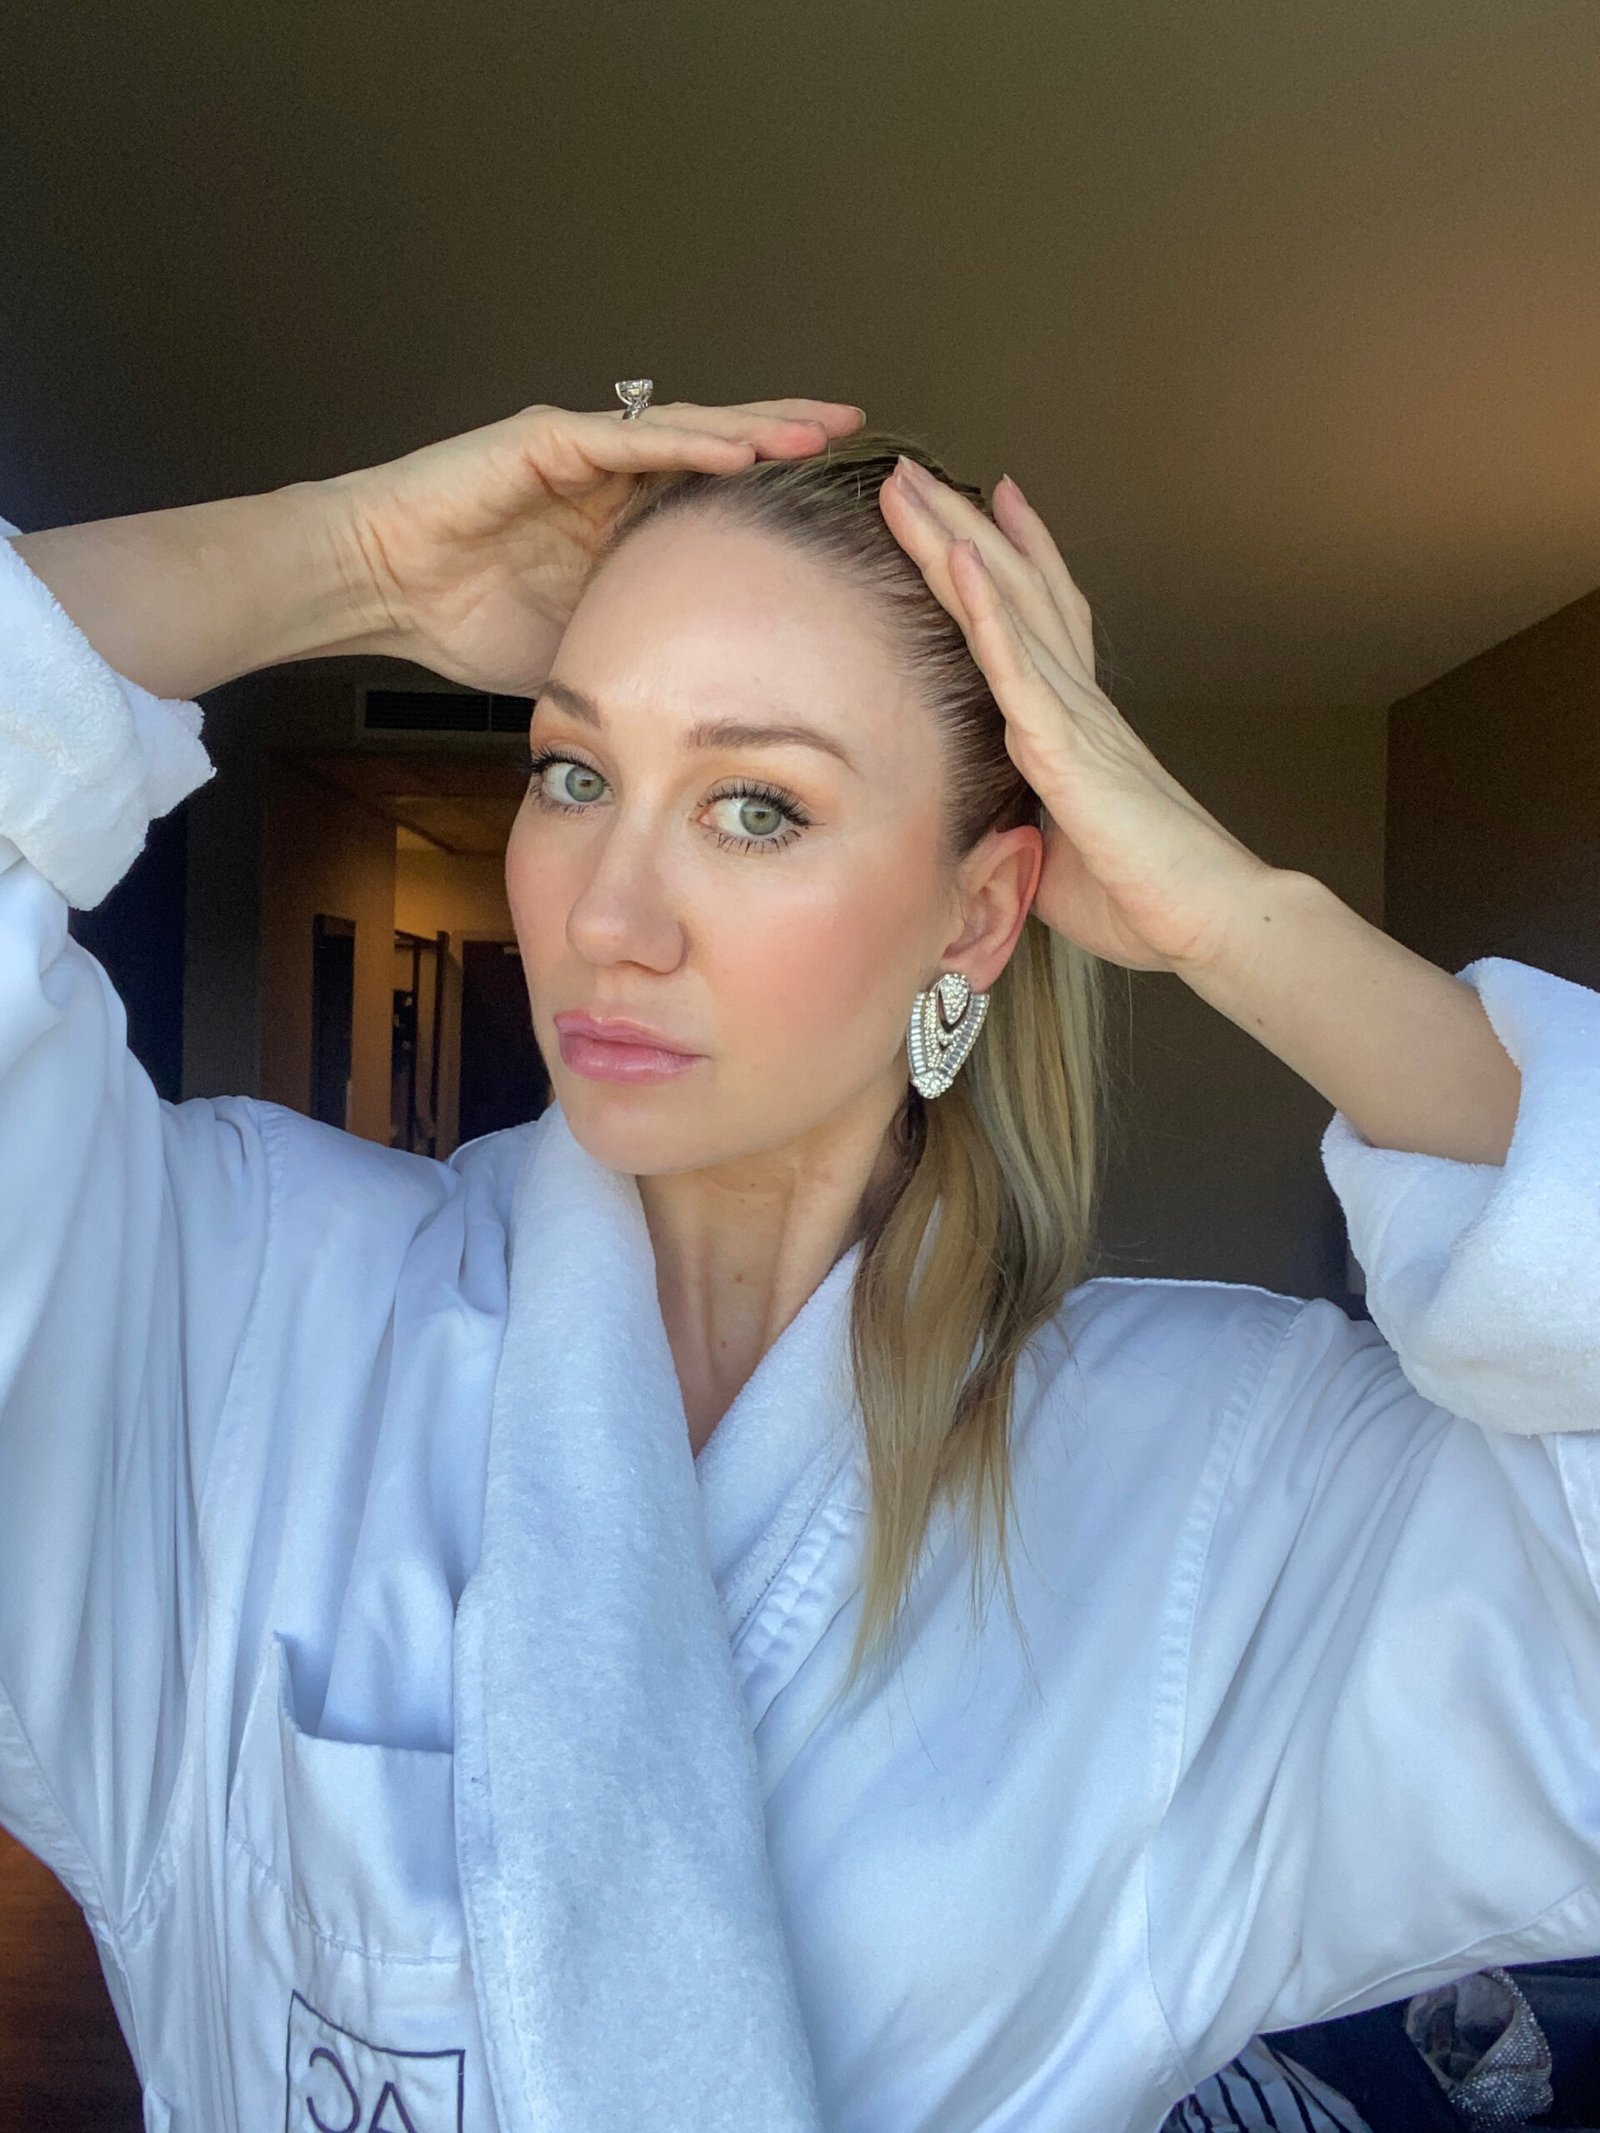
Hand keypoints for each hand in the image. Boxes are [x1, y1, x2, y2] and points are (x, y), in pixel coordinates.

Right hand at [326, 396, 865, 693]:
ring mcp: (582, 450)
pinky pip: (630, 438)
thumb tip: (702, 709)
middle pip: (718, 447)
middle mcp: (611, 475)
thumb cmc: (463, 618)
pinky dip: (686, 443)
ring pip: (686, 432)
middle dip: (787, 437)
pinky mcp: (547, 440)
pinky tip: (741, 447)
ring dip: (754, 431)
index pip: (717, 494)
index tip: (844, 497)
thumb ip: (639, 652)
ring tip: (818, 433)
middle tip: (857, 431)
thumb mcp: (582, 648)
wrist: (381, 589)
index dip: (776, 492)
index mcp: (623, 520)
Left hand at [878, 456, 1275, 975]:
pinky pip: (1016, 663)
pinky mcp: (1065, 746)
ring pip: (1003, 605)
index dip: (1014, 559)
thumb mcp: (1060, 851)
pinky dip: (983, 607)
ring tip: (908, 482)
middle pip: (1011, 590)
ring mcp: (1073, 715)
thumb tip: (995, 824)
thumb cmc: (1143, 896)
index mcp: (1077, 727)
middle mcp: (1077, 702)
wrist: (1204, 919)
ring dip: (952, 539)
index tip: (983, 508)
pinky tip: (957, 556)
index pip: (1041, 623)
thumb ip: (1025, 820)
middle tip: (913, 469)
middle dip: (959, 526)